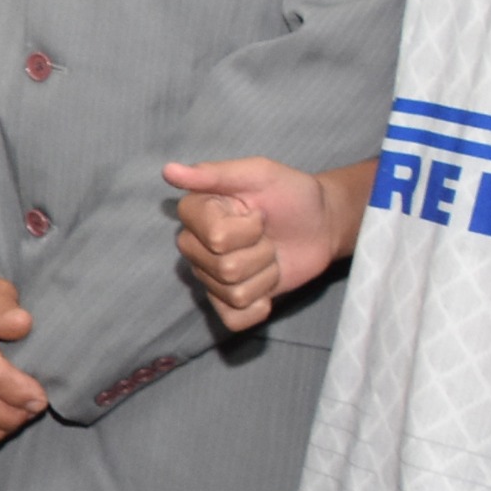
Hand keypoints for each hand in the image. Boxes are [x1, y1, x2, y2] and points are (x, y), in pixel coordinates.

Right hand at [166, 158, 339, 334]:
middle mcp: (194, 246)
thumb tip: (169, 170)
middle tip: (267, 235)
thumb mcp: (260, 173)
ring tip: (270, 255)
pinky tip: (267, 288)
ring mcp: (209, 276)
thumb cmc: (291, 194)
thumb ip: (215, 173)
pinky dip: (258, 307)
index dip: (248, 229)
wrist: (321, 223)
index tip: (258, 213)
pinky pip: (234, 319)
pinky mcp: (228, 302)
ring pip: (235, 293)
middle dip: (259, 253)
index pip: (216, 238)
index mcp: (195, 212)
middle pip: (224, 268)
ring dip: (266, 274)